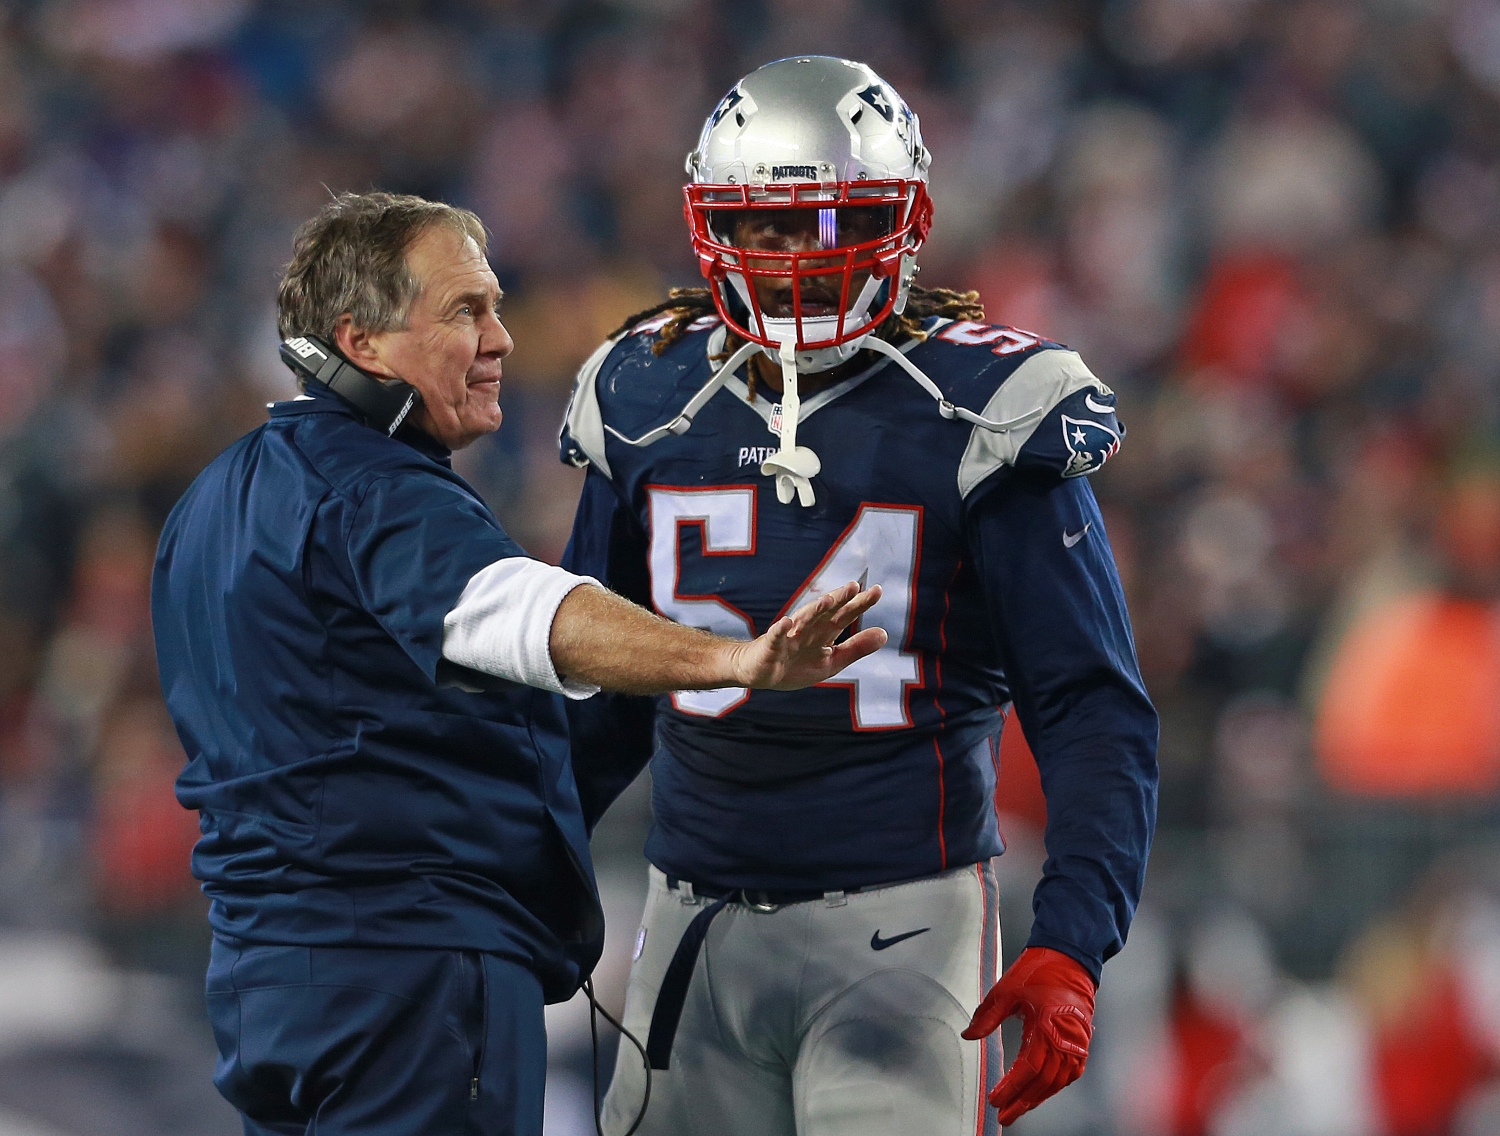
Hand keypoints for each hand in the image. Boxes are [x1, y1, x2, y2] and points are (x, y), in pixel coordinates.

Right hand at [727, 581, 885, 689]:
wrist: (760, 672)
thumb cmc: (796, 664)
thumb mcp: (832, 661)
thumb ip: (857, 647)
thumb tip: (885, 633)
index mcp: (824, 632)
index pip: (845, 615)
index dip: (860, 604)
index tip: (877, 590)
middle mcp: (808, 629)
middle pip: (826, 612)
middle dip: (839, 599)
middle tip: (854, 586)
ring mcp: (789, 636)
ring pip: (803, 621)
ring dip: (814, 610)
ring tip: (827, 600)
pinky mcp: (770, 647)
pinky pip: (775, 637)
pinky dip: (780, 630)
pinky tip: (787, 622)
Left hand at [961, 947, 1095, 1126]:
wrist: (1069, 958)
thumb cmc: (1039, 971)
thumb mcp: (1006, 990)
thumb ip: (987, 1016)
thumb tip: (969, 1036)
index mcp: (1047, 1026)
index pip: (1029, 1068)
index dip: (1012, 1088)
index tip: (996, 1099)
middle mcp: (1065, 1039)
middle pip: (1044, 1082)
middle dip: (1023, 1101)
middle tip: (1004, 1114)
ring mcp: (1077, 1042)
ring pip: (1058, 1081)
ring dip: (1038, 1098)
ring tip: (1019, 1108)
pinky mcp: (1082, 1041)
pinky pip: (1071, 1073)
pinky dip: (1055, 1086)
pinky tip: (1042, 1093)